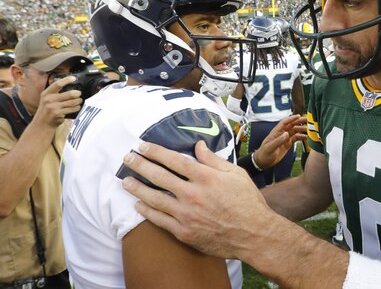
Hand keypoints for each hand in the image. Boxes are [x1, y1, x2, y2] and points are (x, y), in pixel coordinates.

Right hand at [33, 75, 81, 126]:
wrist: (42, 123)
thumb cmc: (47, 109)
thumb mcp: (46, 98)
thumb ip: (55, 92)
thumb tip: (69, 85)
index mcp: (46, 93)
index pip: (57, 84)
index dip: (66, 80)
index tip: (74, 78)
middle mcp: (49, 99)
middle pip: (69, 94)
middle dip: (77, 93)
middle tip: (79, 93)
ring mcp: (53, 107)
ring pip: (72, 102)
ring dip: (78, 101)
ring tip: (79, 100)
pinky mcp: (58, 113)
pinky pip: (72, 109)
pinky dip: (77, 107)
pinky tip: (77, 107)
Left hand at [122, 141, 273, 258]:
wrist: (254, 234)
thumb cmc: (248, 202)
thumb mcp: (236, 174)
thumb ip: (214, 160)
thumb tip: (198, 146)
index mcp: (206, 177)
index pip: (174, 160)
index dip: (156, 152)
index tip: (143, 146)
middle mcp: (193, 194)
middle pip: (160, 176)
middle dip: (141, 165)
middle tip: (127, 158)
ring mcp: (187, 214)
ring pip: (155, 198)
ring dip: (137, 188)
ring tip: (125, 181)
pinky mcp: (184, 232)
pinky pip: (160, 220)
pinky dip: (147, 212)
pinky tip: (138, 205)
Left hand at [254, 114, 306, 168]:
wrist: (263, 162)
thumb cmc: (264, 153)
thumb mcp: (270, 147)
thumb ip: (278, 141)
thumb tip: (287, 134)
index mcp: (276, 132)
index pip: (285, 122)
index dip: (291, 118)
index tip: (299, 116)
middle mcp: (281, 134)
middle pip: (291, 125)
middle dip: (299, 122)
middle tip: (308, 120)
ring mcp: (285, 138)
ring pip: (295, 131)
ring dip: (302, 129)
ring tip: (310, 130)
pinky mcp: (288, 144)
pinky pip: (296, 138)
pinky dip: (301, 137)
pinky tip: (306, 138)